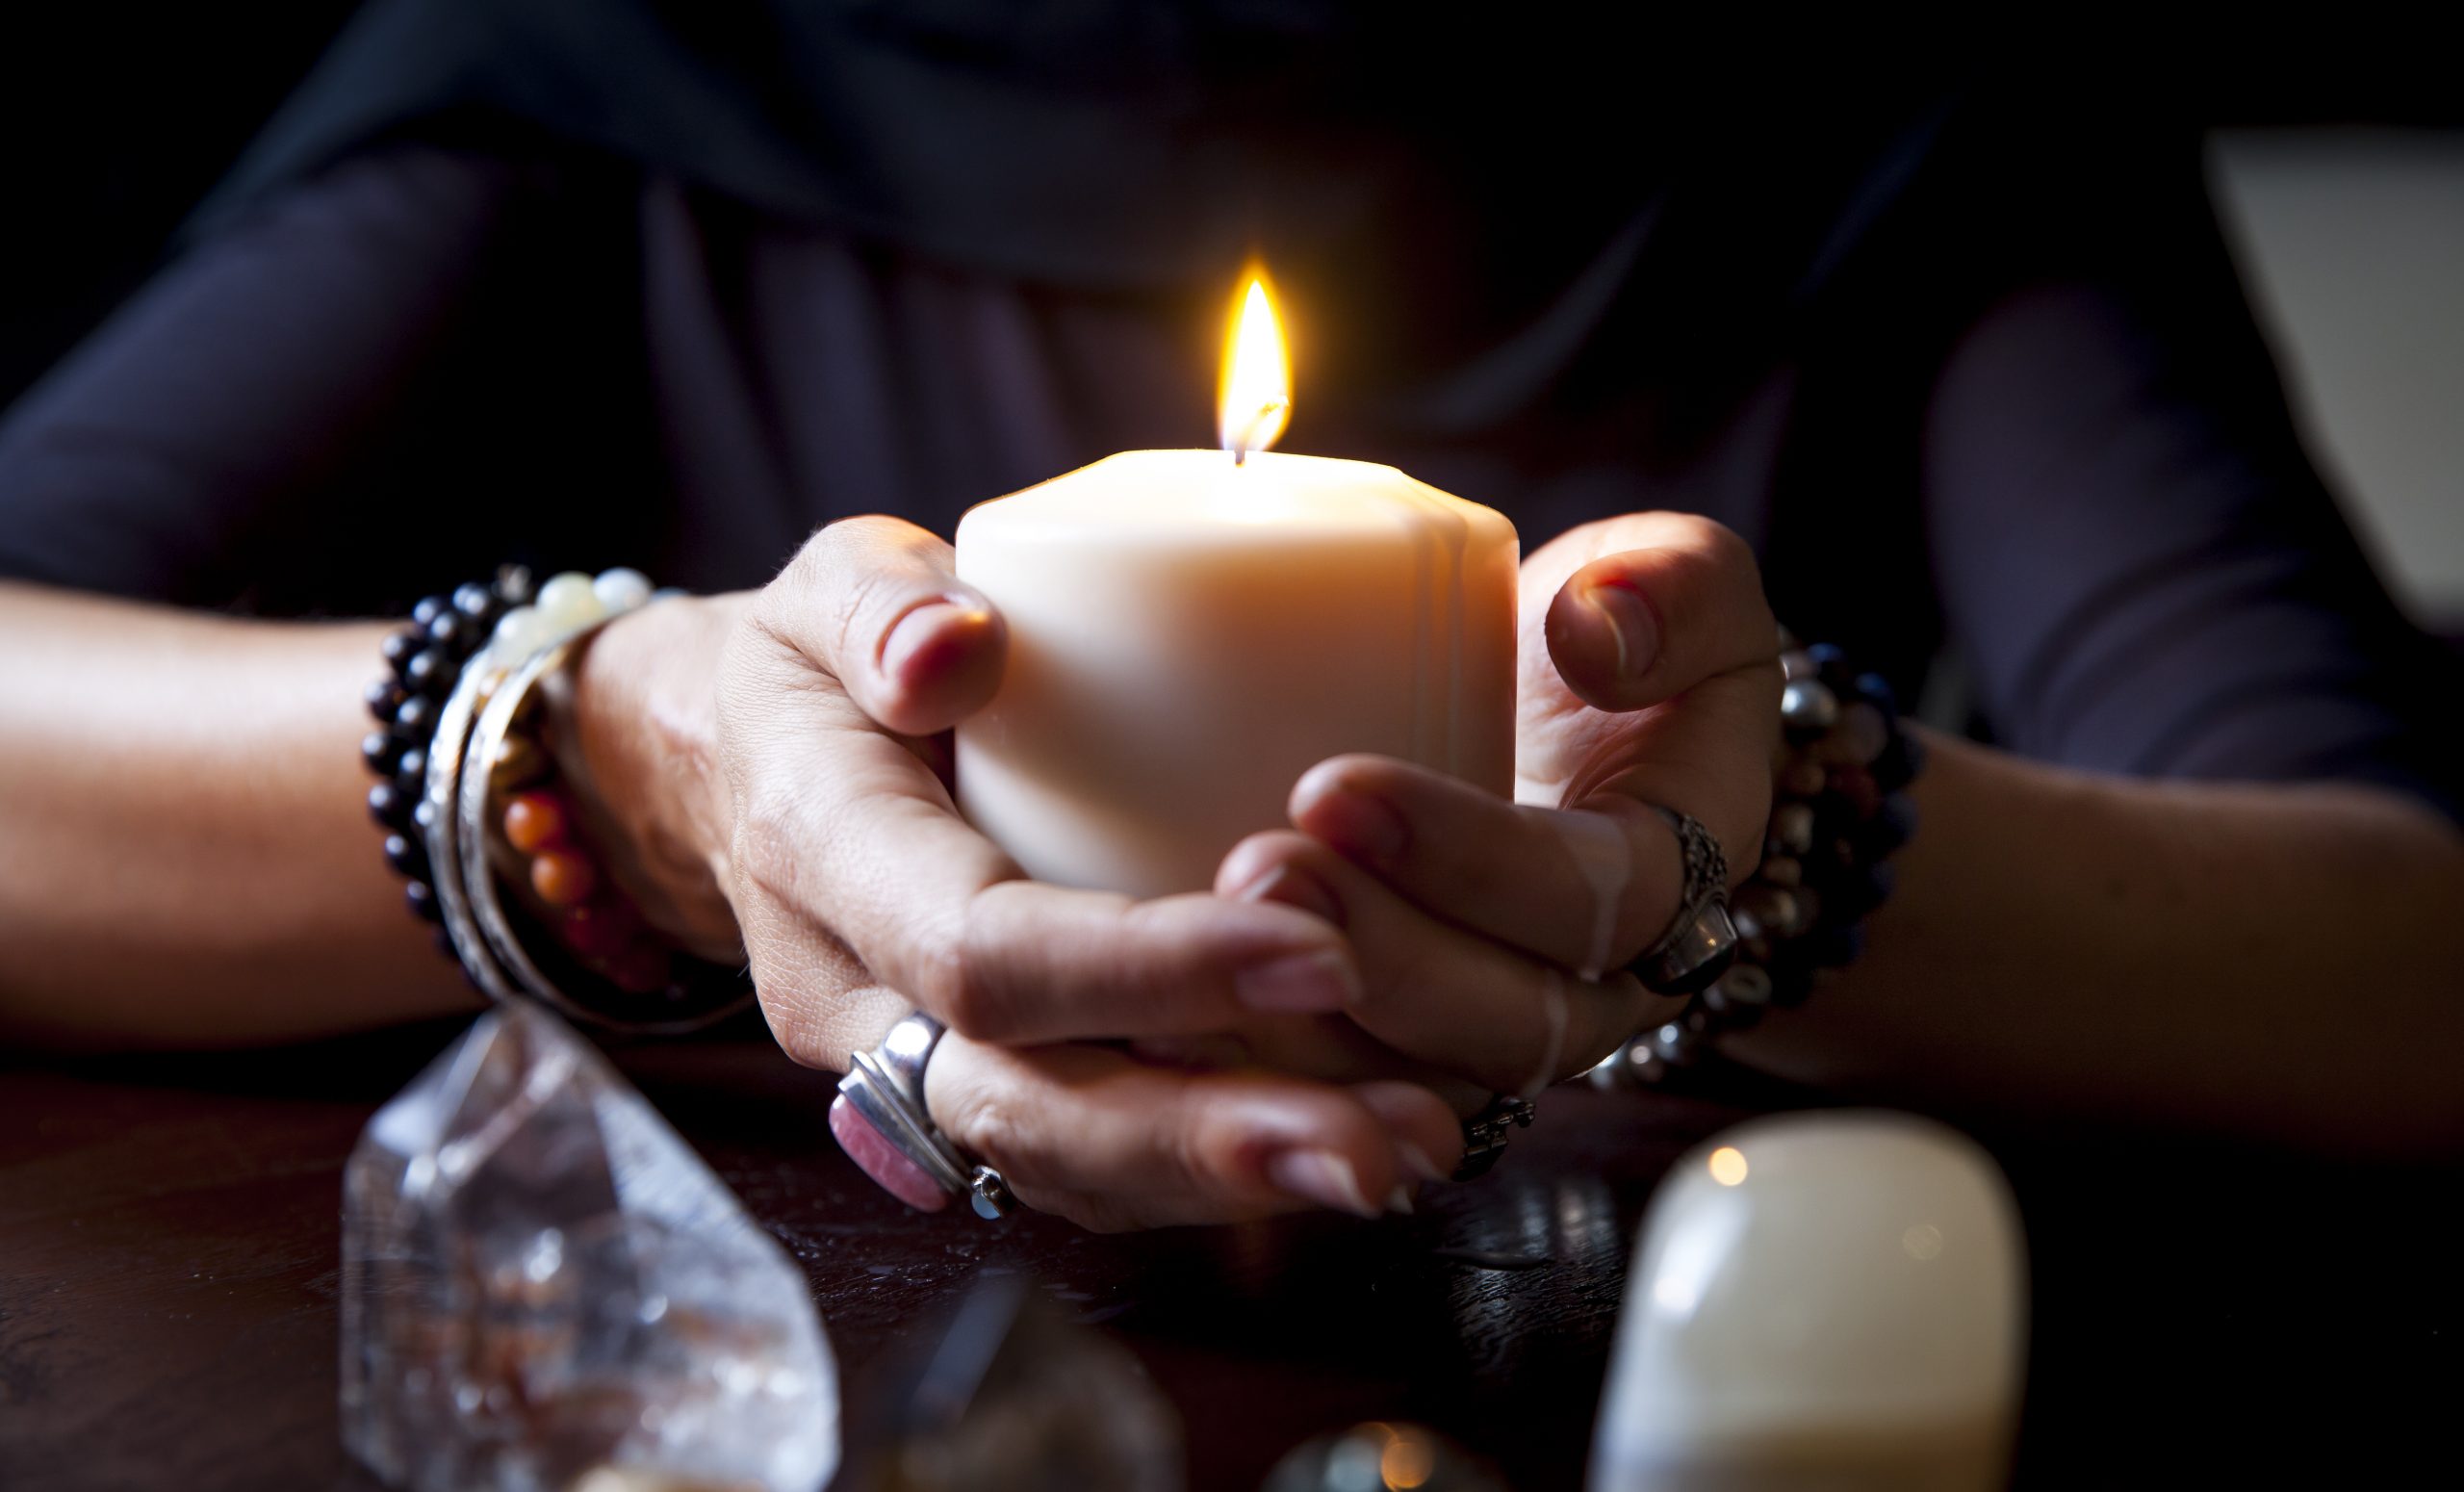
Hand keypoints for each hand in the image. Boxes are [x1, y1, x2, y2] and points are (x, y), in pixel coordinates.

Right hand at [567, 517, 1462, 1228]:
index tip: (1313, 949)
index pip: (983, 953)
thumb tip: (957, 647)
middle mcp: (855, 1001)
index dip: (1145, 970)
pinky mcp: (969, 1098)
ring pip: (1067, 1169)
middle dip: (1212, 1136)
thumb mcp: (823, 590)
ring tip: (1405, 1155)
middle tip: (1385, 1141)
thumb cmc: (807, 672)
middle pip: (1030, 1112)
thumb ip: (880, 605)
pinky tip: (1351, 1141)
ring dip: (1239, 1179)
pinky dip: (1217, 1173)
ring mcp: (904, 1074)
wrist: (733, 776)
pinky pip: (1089, 1167)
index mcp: (822, 858)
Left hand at [1217, 513, 1780, 1095]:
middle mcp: (1595, 986)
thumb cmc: (1610, 640)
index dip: (1472, 859)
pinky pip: (1343, 1099)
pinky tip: (1162, 1018)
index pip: (1593, 900)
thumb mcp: (1678, 583)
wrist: (1548, 715)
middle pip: (1505, 1022)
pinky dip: (1260, 1069)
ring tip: (1200, 937)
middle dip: (1378, 957)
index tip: (1335, 785)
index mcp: (1670, 877)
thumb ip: (1673, 587)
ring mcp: (1493, 1033)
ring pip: (1416, 1082)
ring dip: (1308, 1026)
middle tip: (1255, 871)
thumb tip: (1596, 626)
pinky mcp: (1404, 1054)